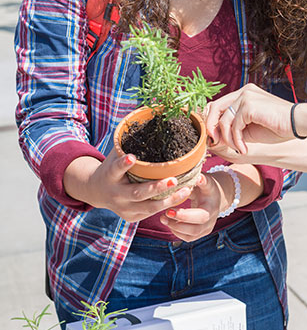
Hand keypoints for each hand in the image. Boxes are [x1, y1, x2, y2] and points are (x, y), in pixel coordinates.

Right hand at [65, 149, 192, 222]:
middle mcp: (115, 195)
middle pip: (137, 193)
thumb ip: (128, 140)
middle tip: (173, 180)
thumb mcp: (114, 152)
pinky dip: (167, 205)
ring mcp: (123, 208)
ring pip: (148, 207)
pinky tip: (183, 196)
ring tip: (187, 190)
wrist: (96, 191)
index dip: (123, 164)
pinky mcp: (131, 217)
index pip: (114, 169)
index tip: (132, 157)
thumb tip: (148, 112)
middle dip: (155, 188)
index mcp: (108, 176)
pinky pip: (151, 212)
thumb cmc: (112, 166)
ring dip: (169, 200)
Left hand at [159, 173, 225, 241]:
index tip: (168, 210)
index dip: (184, 216)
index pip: (200, 216)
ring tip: (163, 218)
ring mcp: (206, 229)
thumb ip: (202, 180)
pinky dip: (177, 232)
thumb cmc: (207, 187)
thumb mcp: (206, 182)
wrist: (215, 197)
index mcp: (212, 208)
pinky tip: (169, 223)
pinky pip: (188, 238)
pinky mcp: (201, 233)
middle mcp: (211, 221)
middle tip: (163, 215)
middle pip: (195, 229)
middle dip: (177, 224)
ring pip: (190, 236)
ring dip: (174, 228)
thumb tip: (198, 178)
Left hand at [205, 83, 293, 154]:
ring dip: (228, 139)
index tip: (214, 138)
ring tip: (239, 149)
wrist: (298, 123)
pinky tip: (244, 149)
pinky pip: (234, 126)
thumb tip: (215, 137)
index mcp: (244, 94)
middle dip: (211, 128)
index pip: (218, 104)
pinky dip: (236, 141)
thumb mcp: (250, 128)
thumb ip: (234, 128)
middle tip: (215, 144)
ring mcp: (246, 96)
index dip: (211, 121)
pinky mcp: (249, 105)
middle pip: (214, 108)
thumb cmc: (278, 127)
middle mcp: (243, 91)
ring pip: (223, 120)